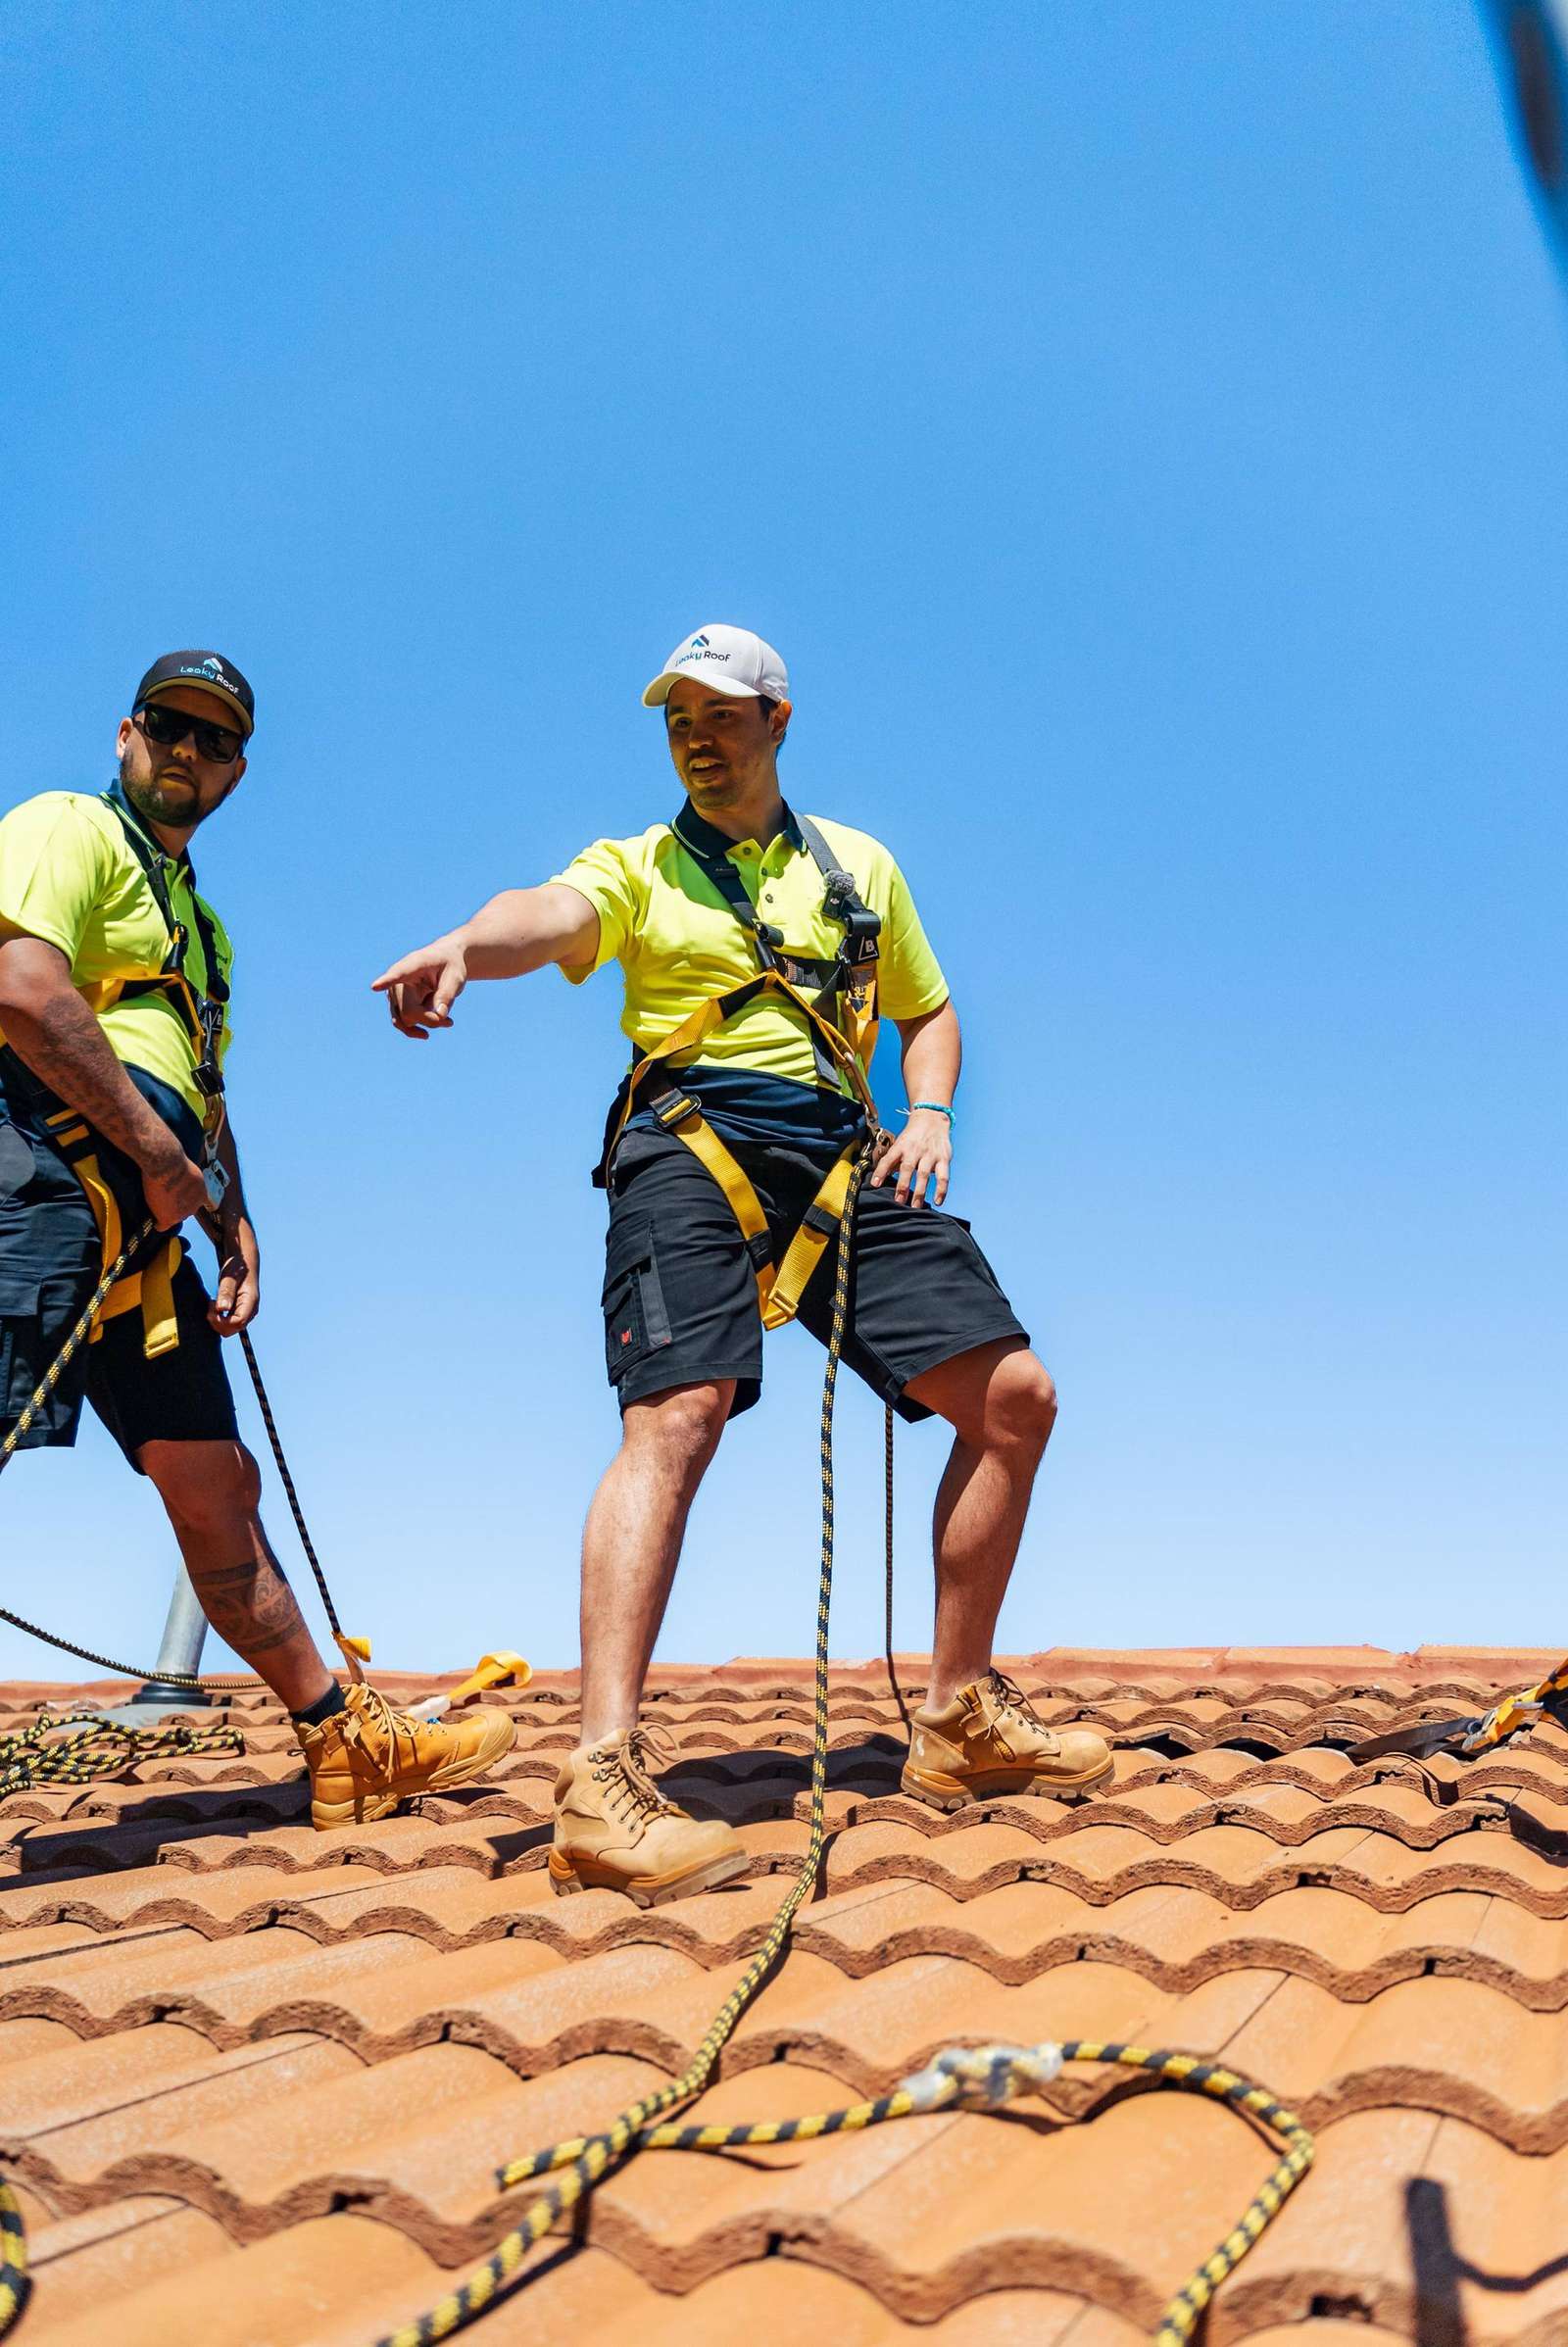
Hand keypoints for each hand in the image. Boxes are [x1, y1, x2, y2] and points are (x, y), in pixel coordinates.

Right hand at [140, 1145, 209, 1230]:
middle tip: (164, 1199)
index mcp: (202, 1193)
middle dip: (176, 1207)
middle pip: (184, 1212)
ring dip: (166, 1213)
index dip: (183, 1199)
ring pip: (174, 1218)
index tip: (175, 1197)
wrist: (167, 1165)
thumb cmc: (175, 1162)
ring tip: (156, 1204)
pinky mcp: (168, 1218)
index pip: (193, 1202)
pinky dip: (157, 1224)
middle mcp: (195, 1206)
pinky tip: (154, 1221)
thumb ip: (187, 1181)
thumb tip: (181, 1181)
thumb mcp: (189, 1171)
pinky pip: (162, 1226)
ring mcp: (182, 1214)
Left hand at [208, 1213, 260, 1335]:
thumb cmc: (237, 1267)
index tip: (212, 1306)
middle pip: (233, 1329)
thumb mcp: (230, 1277)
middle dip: (217, 1322)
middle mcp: (250, 1311)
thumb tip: (222, 1309)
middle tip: (210, 1304)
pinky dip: (218, 1318)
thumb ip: (226, 1292)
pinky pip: (228, 1323)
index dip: (221, 1320)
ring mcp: (245, 1313)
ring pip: (229, 1329)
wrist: (243, 1261)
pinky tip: (215, 1305)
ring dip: (217, 1320)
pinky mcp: (239, 1312)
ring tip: (213, 1303)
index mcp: (250, 1303)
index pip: (237, 1323)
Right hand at [372, 938, 468, 1038]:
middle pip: (408, 1011)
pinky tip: (438, 1023)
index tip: (375, 986)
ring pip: (404, 1021)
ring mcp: (394, 993)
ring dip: (425, 1025)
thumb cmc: (450, 965)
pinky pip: (402, 1023)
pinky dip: (418, 1028)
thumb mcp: (456, 977)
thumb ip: (447, 994)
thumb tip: (439, 1015)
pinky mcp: (396, 1004)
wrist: (444, 962)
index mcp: (413, 964)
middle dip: (429, 1019)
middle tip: (449, 1021)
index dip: (386, 981)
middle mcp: (398, 979)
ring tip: (448, 1022)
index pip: (398, 974)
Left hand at [868, 1108, 951, 1207]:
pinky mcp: (943, 1158)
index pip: (888, 1158)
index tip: (875, 1184)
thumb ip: (891, 1161)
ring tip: (915, 1207)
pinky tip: (938, 1201)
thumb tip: (879, 1179)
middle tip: (898, 1201)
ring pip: (924, 1174)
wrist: (931, 1118)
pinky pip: (943, 1177)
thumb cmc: (912, 1136)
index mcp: (901, 1146)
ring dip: (920, 1192)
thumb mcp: (899, 1144)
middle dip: (902, 1186)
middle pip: (907, 1168)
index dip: (881, 1171)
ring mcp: (930, 1154)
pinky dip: (941, 1190)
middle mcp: (915, 1150)